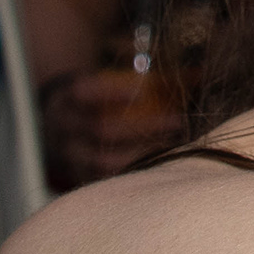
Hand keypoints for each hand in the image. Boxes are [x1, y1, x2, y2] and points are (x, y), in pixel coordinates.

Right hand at [39, 60, 188, 184]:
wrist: (55, 127)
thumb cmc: (92, 99)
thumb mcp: (101, 82)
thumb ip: (139, 77)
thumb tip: (198, 71)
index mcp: (67, 99)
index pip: (85, 93)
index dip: (112, 92)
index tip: (143, 91)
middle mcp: (63, 129)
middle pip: (100, 130)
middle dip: (143, 128)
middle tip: (179, 122)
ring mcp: (67, 157)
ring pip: (101, 163)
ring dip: (142, 157)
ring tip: (177, 150)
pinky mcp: (77, 178)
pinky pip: (103, 182)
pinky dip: (132, 177)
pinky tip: (161, 173)